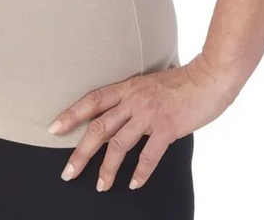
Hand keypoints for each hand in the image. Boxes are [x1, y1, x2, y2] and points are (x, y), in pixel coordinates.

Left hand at [48, 53, 240, 191]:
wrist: (210, 77)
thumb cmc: (182, 80)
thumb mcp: (150, 82)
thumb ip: (135, 96)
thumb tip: (123, 109)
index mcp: (128, 87)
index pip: (92, 100)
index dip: (71, 114)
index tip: (53, 128)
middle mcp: (134, 100)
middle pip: (99, 127)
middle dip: (81, 152)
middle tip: (68, 172)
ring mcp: (149, 114)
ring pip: (119, 144)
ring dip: (107, 168)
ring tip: (100, 186)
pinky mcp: (167, 127)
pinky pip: (149, 154)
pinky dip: (140, 172)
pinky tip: (134, 183)